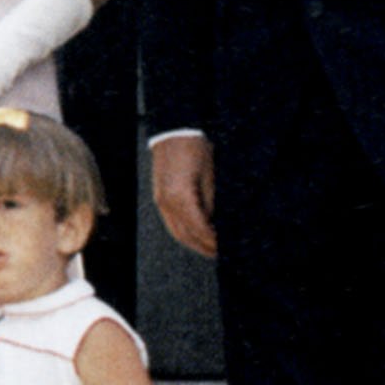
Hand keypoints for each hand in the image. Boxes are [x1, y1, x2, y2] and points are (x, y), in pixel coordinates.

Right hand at [152, 133, 217, 259]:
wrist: (175, 131)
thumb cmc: (195, 149)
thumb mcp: (210, 178)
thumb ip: (211, 204)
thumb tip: (215, 224)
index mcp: (181, 198)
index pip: (200, 229)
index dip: (213, 241)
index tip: (225, 248)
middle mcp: (167, 203)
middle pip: (186, 236)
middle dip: (203, 247)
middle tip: (219, 253)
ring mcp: (161, 201)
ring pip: (176, 232)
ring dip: (193, 242)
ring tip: (208, 247)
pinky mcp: (160, 197)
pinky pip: (171, 222)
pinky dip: (184, 231)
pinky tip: (195, 233)